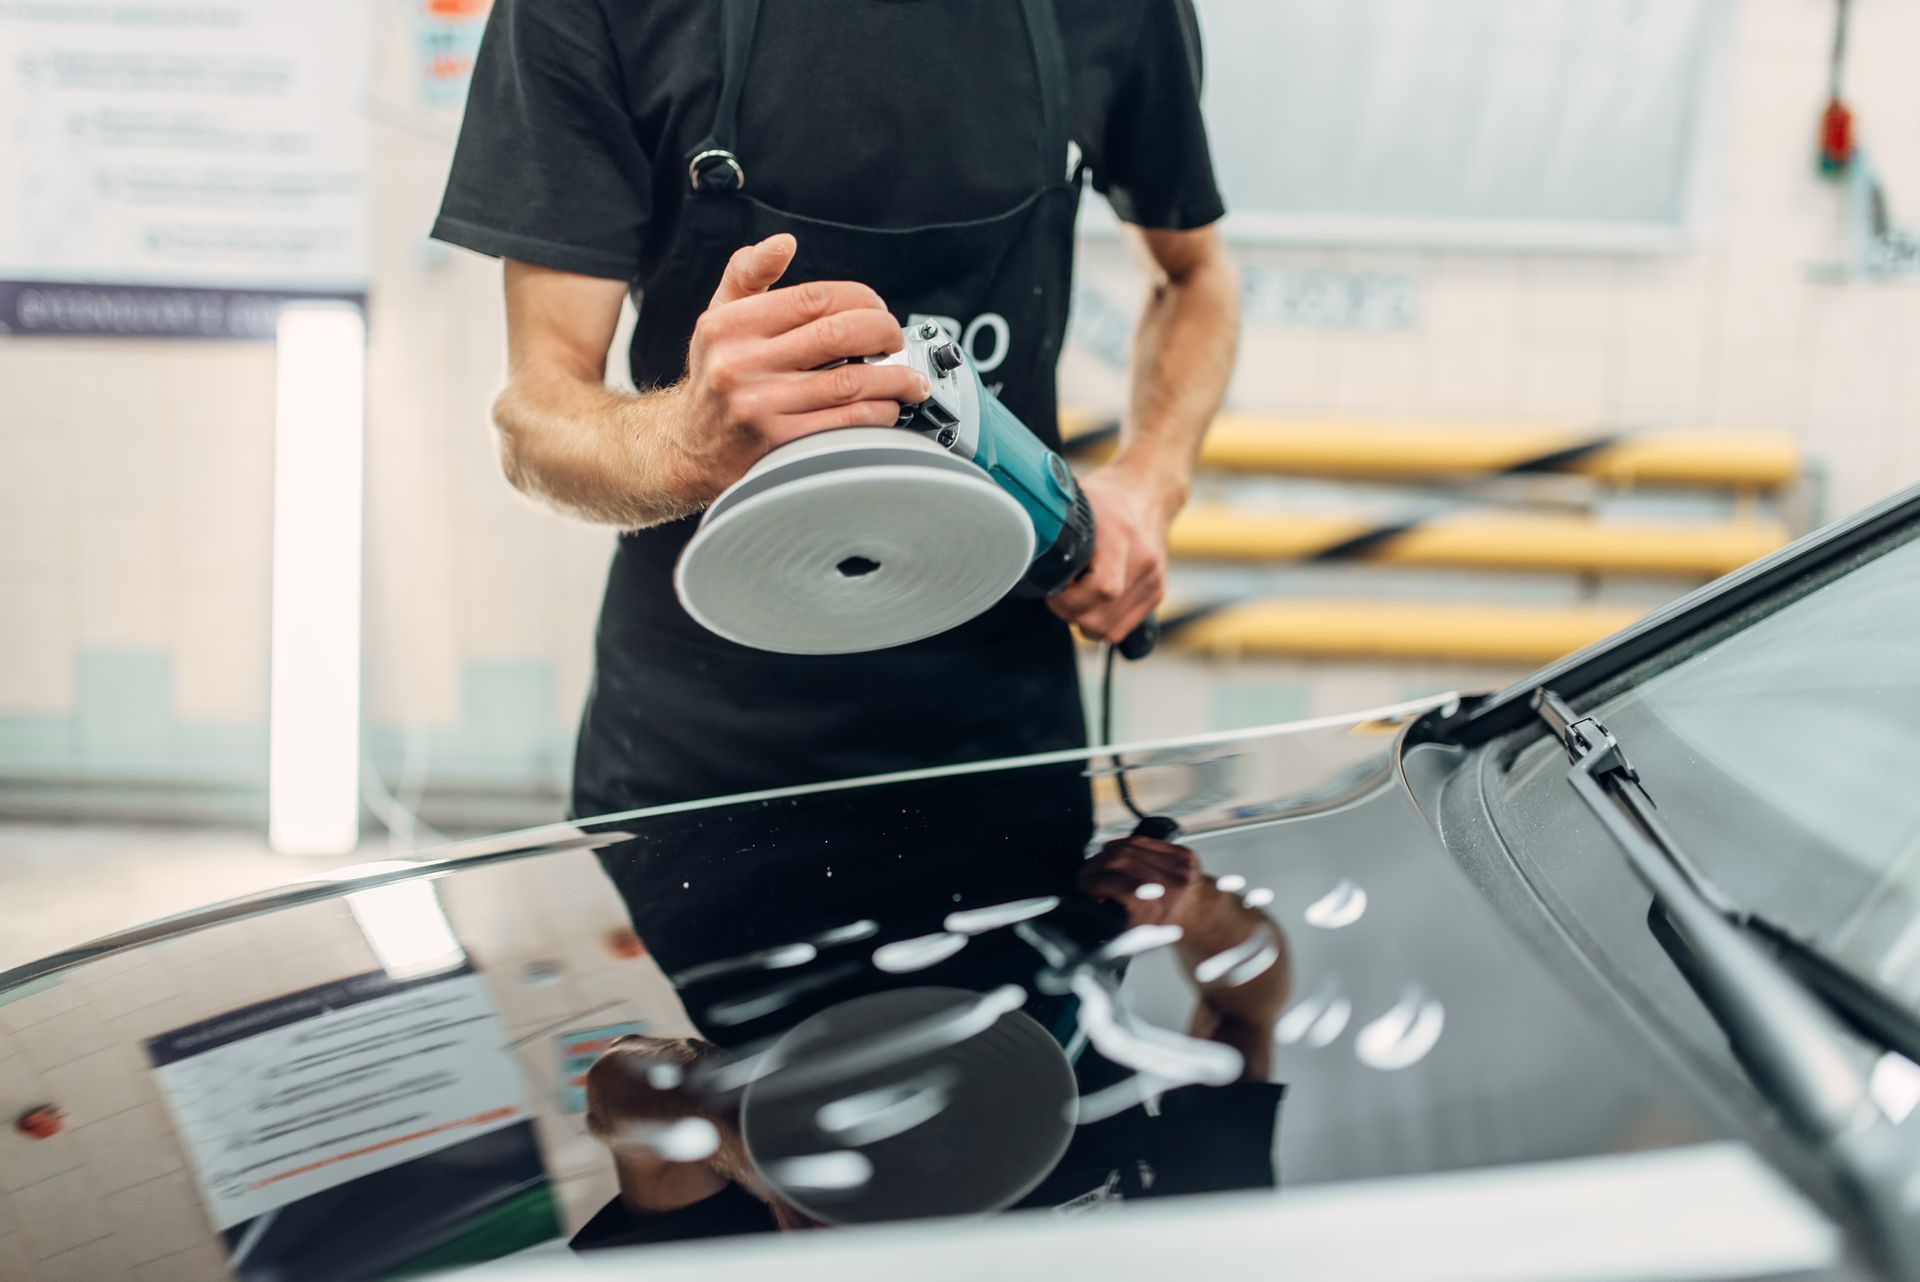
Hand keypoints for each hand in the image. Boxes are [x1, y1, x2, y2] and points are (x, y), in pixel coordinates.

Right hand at [671, 234, 930, 500]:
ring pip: (850, 382)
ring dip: (894, 378)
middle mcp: (740, 365)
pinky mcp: (779, 445)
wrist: (690, 447)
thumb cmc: (717, 376)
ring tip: (909, 378)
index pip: (814, 298)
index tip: (877, 307)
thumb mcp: (719, 318)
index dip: (860, 299)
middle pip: (838, 334)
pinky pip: (847, 422)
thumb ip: (749, 274)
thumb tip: (783, 243)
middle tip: (896, 339)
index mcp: (729, 326)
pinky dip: (879, 412)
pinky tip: (887, 407)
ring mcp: (759, 407)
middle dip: (883, 332)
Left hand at [1046, 467, 1172, 644]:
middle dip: (1070, 614)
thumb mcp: (1075, 501)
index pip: (1102, 588)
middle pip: (1101, 618)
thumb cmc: (1106, 497)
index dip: (1069, 600)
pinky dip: (1100, 623)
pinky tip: (1092, 601)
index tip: (1053, 591)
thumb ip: (1051, 527)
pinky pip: (1121, 629)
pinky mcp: (1156, 593)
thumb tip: (1018, 548)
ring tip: (1076, 596)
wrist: (1148, 492)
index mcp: (1121, 534)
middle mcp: (1143, 560)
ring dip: (1084, 621)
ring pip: (1109, 631)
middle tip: (1058, 594)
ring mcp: (1153, 579)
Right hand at [1077, 834, 1203, 927]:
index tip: (1082, 885)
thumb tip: (1076, 903)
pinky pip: (1144, 841)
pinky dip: (1124, 844)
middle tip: (1085, 873)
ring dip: (1106, 853)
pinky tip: (1113, 850)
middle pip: (1119, 861)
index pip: (1114, 885)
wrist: (1198, 916)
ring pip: (1130, 847)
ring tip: (1096, 863)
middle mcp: (1170, 885)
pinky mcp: (1182, 853)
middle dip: (1095, 865)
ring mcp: (1179, 866)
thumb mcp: (1135, 931)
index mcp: (1158, 908)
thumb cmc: (1166, 924)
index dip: (1092, 883)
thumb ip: (1107, 917)